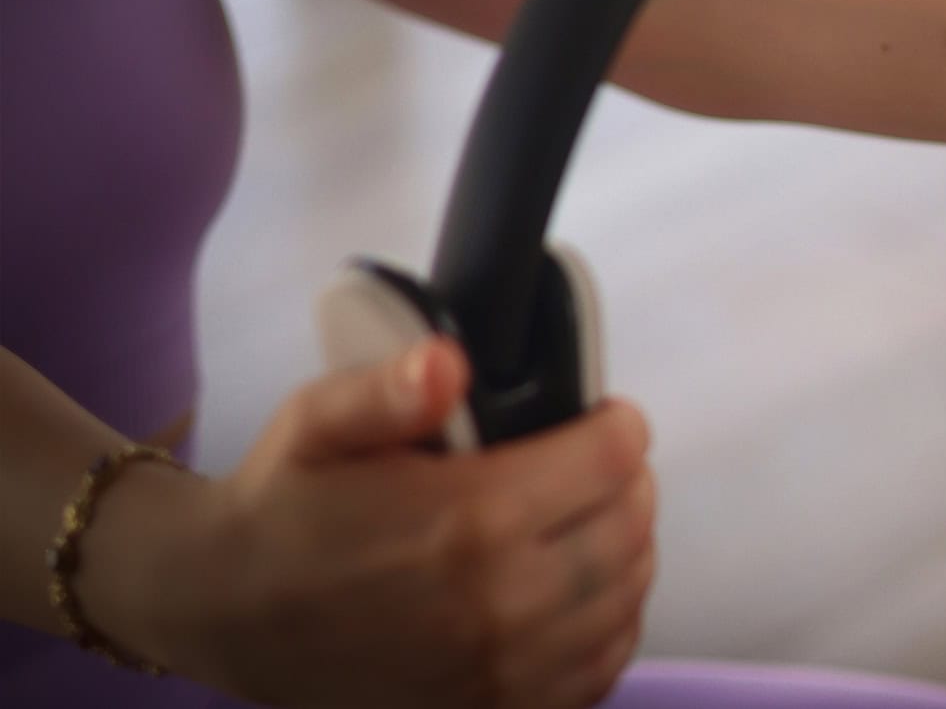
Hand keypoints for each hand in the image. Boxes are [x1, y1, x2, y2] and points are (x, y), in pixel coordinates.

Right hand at [121, 341, 655, 708]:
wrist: (226, 614)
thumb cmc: (284, 506)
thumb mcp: (320, 422)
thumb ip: (390, 387)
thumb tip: (448, 361)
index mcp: (470, 520)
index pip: (610, 461)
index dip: (617, 428)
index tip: (605, 417)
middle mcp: (500, 603)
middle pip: (629, 529)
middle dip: (630, 485)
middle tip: (606, 465)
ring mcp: (501, 669)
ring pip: (624, 600)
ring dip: (629, 552)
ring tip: (600, 520)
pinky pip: (596, 673)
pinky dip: (609, 628)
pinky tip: (587, 594)